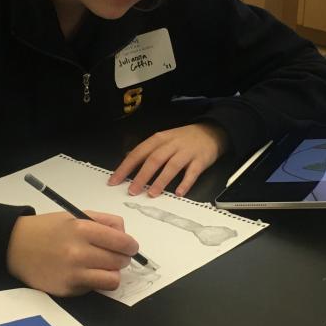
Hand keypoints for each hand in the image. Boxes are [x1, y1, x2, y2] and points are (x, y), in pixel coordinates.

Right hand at [6, 211, 138, 295]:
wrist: (15, 246)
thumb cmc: (48, 229)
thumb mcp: (74, 216)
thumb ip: (103, 222)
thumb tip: (125, 236)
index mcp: (82, 229)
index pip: (122, 241)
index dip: (131, 246)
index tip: (130, 247)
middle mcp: (78, 253)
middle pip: (119, 261)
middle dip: (122, 259)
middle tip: (116, 256)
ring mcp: (73, 274)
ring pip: (112, 280)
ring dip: (112, 274)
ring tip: (103, 267)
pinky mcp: (67, 290)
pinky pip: (94, 288)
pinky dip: (94, 282)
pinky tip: (83, 273)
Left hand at [109, 123, 226, 197]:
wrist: (210, 132)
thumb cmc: (183, 139)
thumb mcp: (163, 139)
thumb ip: (148, 150)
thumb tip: (128, 160)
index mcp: (159, 139)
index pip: (138, 153)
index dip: (125, 167)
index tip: (114, 181)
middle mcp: (171, 145)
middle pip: (154, 160)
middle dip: (141, 176)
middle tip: (132, 191)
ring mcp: (186, 152)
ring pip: (171, 166)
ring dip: (161, 181)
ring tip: (152, 194)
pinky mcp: (200, 160)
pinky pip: (192, 173)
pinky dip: (185, 183)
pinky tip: (179, 193)